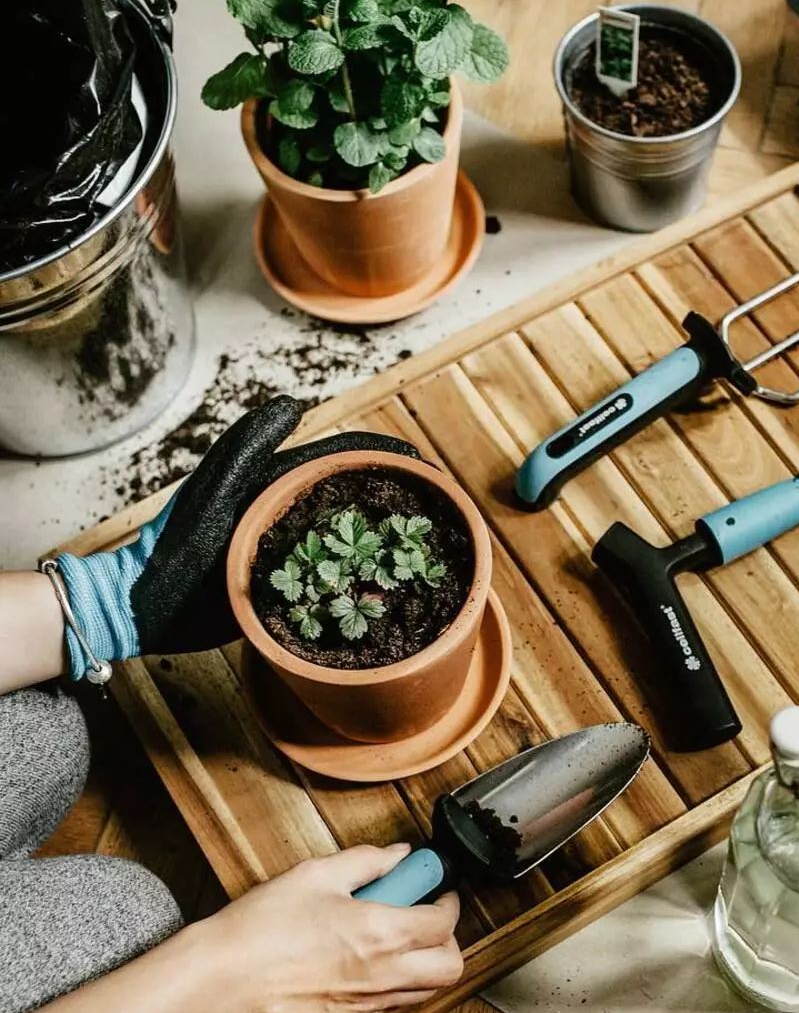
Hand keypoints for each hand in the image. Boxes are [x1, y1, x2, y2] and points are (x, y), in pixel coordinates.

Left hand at [54, 395, 419, 678]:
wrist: (144, 608)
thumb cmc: (176, 545)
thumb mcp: (215, 489)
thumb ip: (249, 445)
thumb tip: (298, 404)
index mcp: (276, 479)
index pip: (342, 457)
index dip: (384, 455)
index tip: (424, 466)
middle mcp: (289, 509)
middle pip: (355, 492)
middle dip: (398, 493)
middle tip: (440, 507)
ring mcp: (291, 549)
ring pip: (351, 537)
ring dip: (389, 537)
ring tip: (428, 545)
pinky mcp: (289, 588)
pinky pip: (336, 578)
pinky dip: (365, 578)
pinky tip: (392, 587)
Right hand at [196, 845, 462, 1012]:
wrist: (223, 978)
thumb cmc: (264, 924)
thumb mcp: (317, 874)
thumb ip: (367, 861)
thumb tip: (400, 855)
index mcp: (380, 934)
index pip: (443, 924)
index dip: (450, 902)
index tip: (439, 888)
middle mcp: (381, 975)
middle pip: (449, 968)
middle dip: (448, 940)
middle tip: (424, 916)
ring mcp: (364, 1003)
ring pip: (424, 991)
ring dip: (423, 963)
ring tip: (394, 935)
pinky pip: (390, 1003)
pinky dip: (394, 980)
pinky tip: (365, 957)